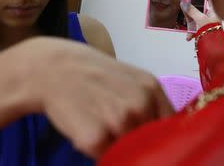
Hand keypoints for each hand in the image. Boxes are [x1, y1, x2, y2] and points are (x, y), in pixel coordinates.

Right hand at [17, 37, 173, 157]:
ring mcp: (118, 121)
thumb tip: (166, 134)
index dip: (160, 137)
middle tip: (114, 124)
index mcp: (151, 88)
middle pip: (148, 141)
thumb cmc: (93, 74)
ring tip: (98, 123)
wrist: (53, 68)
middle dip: (135, 140)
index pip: (170, 127)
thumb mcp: (130, 79)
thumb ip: (150, 103)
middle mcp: (140, 104)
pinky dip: (95, 150)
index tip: (150, 140)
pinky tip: (85, 129)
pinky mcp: (94, 137)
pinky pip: (104, 156)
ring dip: (115, 145)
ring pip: (127, 151)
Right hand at [180, 2, 220, 40]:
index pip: (208, 0)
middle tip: (185, 15)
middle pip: (199, 11)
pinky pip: (196, 29)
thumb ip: (192, 11)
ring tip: (188, 33)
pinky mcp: (204, 32)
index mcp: (214, 11)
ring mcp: (208, 25)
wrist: (214, 47)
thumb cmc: (211, 31)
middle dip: (191, 15)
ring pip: (196, 21)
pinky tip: (189, 37)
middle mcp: (211, 17)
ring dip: (191, 26)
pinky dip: (192, 33)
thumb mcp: (200, 19)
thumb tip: (184, 3)